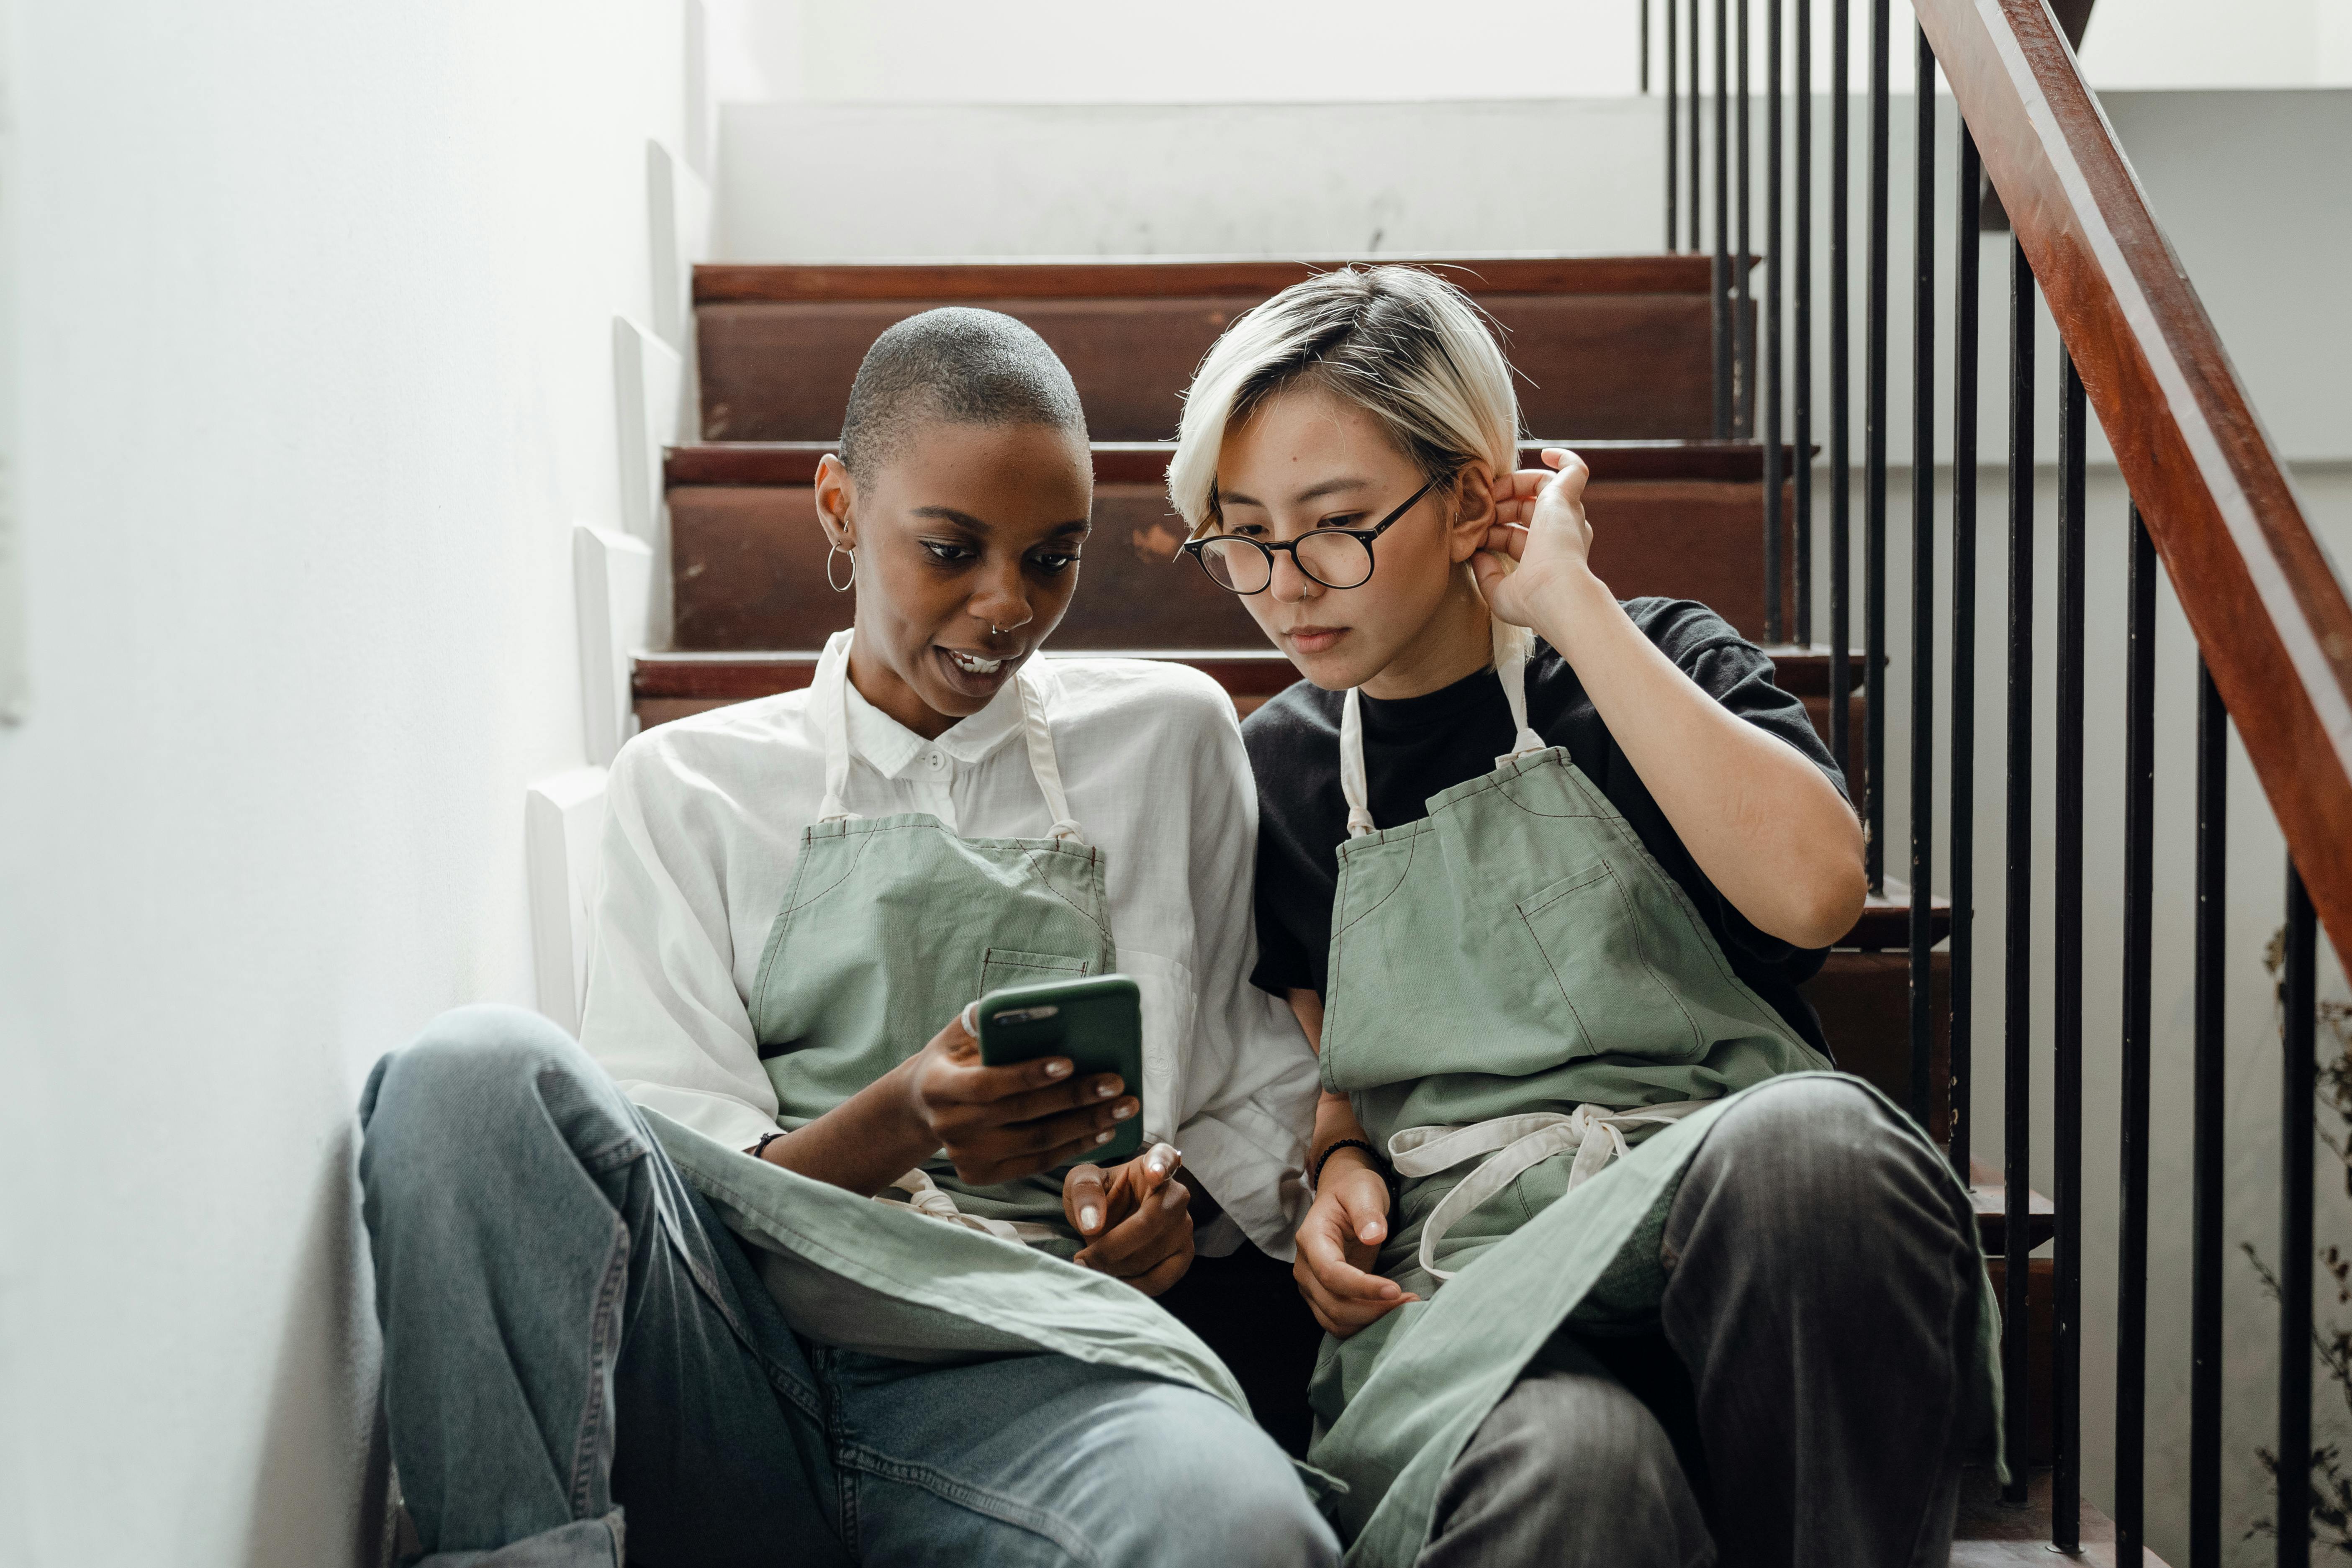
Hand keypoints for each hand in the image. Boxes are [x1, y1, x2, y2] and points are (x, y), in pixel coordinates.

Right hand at [899, 1005, 1139, 1186]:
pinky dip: (1073, 1148)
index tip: (1070, 1061)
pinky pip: (1036, 1163)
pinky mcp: (980, 1174)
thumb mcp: (959, 1032)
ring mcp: (964, 1155)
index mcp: (938, 1085)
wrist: (922, 1104)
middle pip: (1021, 1116)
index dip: (1028, 1075)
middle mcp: (948, 1125)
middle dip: (1075, 1098)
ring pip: (1036, 1144)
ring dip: (1086, 1126)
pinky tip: (1102, 1131)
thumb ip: (991, 1020)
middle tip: (1116, 1083)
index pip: (987, 1084)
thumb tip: (1044, 1006)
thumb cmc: (955, 1057)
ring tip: (1123, 1107)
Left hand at [1064, 1143, 1192, 1294]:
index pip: (1164, 1159)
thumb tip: (1092, 1223)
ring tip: (1091, 1268)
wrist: (1109, 1218)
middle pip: (1148, 1223)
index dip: (1161, 1166)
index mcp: (1153, 1163)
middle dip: (1111, 1247)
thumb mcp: (1081, 1183)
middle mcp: (1176, 1194)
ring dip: (1115, 1269)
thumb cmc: (1098, 1195)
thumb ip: (1084, 1192)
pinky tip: (1111, 1282)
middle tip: (1081, 1261)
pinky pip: (1160, 1279)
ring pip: (1150, 1255)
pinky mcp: (1184, 1255)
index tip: (1155, 1172)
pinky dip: (1131, 1286)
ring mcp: (1184, 1226)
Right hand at [1292, 1149, 1416, 1336]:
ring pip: (1335, 1321)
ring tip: (1404, 1308)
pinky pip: (1339, 1323)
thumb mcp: (1363, 1190)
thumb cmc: (1354, 1190)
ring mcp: (1311, 1285)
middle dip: (1373, 1310)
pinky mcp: (1323, 1297)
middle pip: (1333, 1305)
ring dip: (1370, 1322)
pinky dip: (1363, 1325)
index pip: (1331, 1274)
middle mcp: (1305, 1267)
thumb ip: (1367, 1212)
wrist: (1343, 1195)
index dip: (1362, 1287)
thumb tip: (1373, 1235)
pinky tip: (1389, 1313)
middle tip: (1410, 1301)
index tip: (1396, 1290)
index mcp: (1311, 1238)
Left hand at [1471, 447, 1595, 628]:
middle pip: (1523, 510)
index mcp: (1545, 557)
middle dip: (1495, 507)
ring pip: (1539, 489)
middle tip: (1472, 508)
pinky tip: (1547, 453)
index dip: (1489, 532)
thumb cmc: (1533, 600)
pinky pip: (1574, 470)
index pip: (1513, 535)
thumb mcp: (1500, 593)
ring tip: (1488, 489)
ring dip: (1510, 486)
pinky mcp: (1567, 499)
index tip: (1469, 534)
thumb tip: (1477, 556)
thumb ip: (1487, 575)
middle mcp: (1559, 535)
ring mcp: (1565, 516)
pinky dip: (1563, 458)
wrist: (1557, 595)